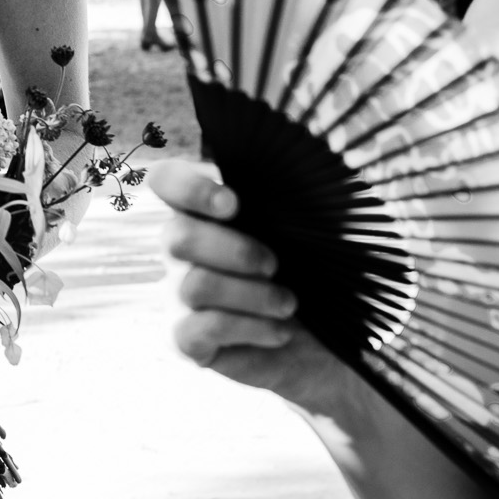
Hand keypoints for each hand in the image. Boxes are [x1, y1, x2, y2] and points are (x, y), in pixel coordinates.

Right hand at [150, 159, 348, 412]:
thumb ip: (303, 190)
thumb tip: (307, 159)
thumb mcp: (321, 224)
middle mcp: (184, 249)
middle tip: (275, 265)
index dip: (188, 188)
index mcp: (208, 209)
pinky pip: (196, 330)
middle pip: (176, 237)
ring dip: (253, 295)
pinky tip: (279, 332)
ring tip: (290, 304)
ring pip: (194, 286)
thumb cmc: (322, 270)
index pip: (165, 181)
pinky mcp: (188, 340)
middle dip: (235, 251)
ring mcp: (180, 294)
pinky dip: (247, 329)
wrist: (332, 339)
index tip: (234, 204)